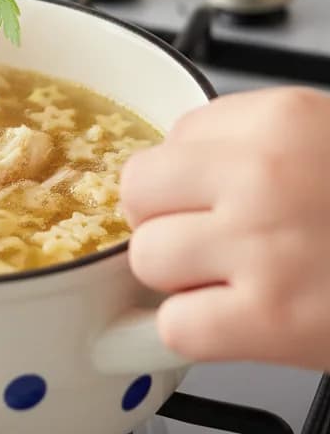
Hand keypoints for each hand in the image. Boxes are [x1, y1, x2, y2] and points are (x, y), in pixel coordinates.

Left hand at [120, 87, 329, 370]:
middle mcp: (260, 174)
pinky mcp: (274, 321)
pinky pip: (175, 325)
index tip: (201, 199)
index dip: (179, 179)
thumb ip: (241, 138)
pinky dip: (194, 330)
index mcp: (274, 119)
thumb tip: (169, 168)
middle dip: (164, 220)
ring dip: (178, 276)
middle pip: (137, 194)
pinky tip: (231, 319)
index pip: (165, 142)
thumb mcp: (317, 132)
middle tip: (207, 239)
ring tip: (227, 278)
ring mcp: (263, 247)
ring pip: (147, 258)